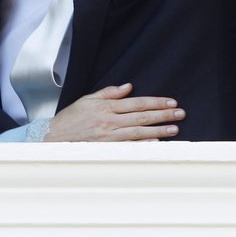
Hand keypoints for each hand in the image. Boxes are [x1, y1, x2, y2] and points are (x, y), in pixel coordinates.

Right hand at [43, 83, 184, 141]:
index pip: (137, 103)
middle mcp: (110, 121)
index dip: (155, 102)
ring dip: (158, 130)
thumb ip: (109, 93)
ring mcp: (109, 137)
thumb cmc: (72, 118)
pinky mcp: (107, 149)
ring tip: (174, 129)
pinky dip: (144, 145)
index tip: (171, 102)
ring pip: (139, 132)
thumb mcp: (88, 99)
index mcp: (106, 107)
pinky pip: (129, 146)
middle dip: (163, 115)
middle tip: (180, 114)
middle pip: (142, 117)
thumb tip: (129, 87)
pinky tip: (158, 143)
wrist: (55, 138)